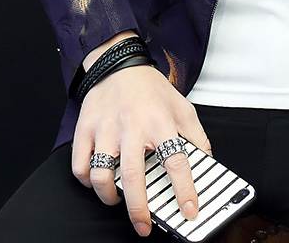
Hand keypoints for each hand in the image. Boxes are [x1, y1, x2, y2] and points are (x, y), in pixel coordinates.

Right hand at [71, 64, 211, 236]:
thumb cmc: (151, 89)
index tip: (189, 211)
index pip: (176, 161)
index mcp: (161, 121)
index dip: (184, 190)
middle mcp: (132, 126)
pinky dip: (87, 182)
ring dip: (109, 196)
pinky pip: (80, 166)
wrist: (119, 63)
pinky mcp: (85, 129)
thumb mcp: (182, 106)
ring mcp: (106, 128)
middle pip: (133, 175)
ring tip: (118, 200)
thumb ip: (196, 136)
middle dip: (138, 209)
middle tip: (144, 226)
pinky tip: (99, 181)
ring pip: (101, 175)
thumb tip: (208, 163)